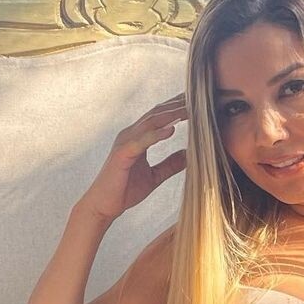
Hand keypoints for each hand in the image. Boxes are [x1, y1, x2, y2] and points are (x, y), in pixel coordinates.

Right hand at [80, 93, 188, 224]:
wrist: (104, 205)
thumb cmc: (125, 190)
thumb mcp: (155, 176)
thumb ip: (170, 165)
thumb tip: (189, 156)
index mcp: (138, 138)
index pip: (160, 117)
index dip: (178, 108)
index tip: (198, 102)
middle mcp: (131, 135)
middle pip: (157, 114)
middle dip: (177, 105)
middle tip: (199, 97)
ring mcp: (125, 142)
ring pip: (151, 123)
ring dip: (171, 115)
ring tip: (190, 109)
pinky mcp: (122, 154)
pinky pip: (141, 141)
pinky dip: (156, 135)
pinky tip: (172, 130)